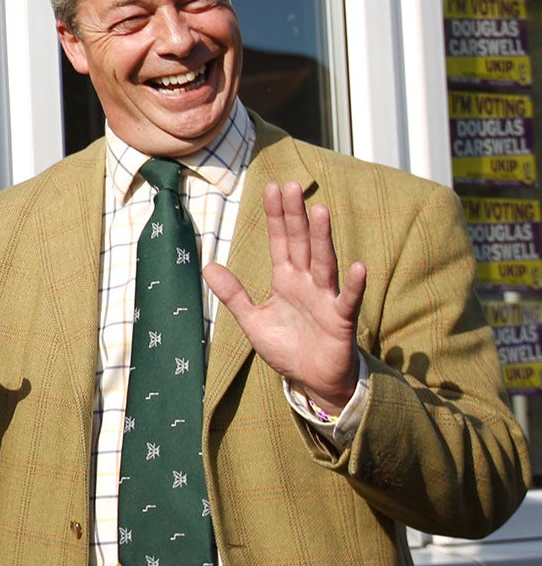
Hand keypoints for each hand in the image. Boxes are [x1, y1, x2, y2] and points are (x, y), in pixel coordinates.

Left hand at [203, 182, 364, 414]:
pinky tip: (357, 266)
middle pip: (300, 243)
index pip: (280, 241)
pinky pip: (347, 300)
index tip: (272, 188)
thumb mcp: (253, 320)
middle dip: (296, 215)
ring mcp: (326, 299)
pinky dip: (352, 285)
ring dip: (322, 238)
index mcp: (286, 280)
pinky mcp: (340, 320)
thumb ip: (233, 294)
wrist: (312, 380)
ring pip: (323, 262)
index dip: (276, 216)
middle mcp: (307, 283)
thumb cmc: (288, 348)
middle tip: (292, 185)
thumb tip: (208, 266)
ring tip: (320, 210)